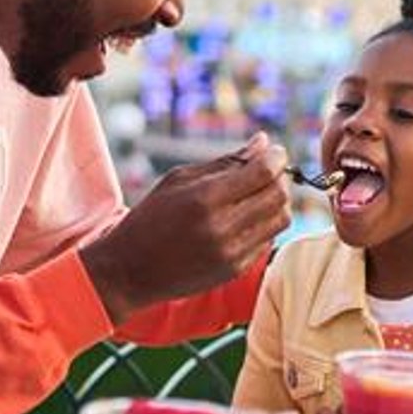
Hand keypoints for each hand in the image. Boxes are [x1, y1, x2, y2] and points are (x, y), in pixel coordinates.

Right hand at [82, 133, 291, 321]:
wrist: (131, 270)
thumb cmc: (152, 217)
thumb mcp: (180, 179)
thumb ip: (226, 162)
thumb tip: (264, 143)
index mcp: (205, 199)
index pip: (263, 172)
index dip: (276, 157)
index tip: (275, 151)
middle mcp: (222, 228)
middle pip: (278, 195)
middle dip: (280, 177)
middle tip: (268, 171)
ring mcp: (232, 253)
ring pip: (281, 219)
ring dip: (277, 202)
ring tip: (258, 195)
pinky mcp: (236, 270)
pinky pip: (269, 239)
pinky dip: (265, 224)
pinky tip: (245, 219)